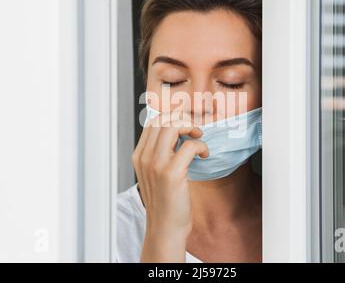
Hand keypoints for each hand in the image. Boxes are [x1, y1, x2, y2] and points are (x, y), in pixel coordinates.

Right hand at [132, 112, 208, 261]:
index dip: (172, 116)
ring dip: (191, 127)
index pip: (153, 121)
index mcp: (139, 155)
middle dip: (183, 118)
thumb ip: (161, 153)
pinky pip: (189, 145)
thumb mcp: (156, 173)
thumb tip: (178, 134)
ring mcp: (156, 164)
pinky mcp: (171, 173)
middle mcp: (144, 157)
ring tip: (199, 137)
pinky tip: (204, 155)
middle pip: (162, 119)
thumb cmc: (165, 201)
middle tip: (195, 129)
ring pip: (173, 126)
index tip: (186, 123)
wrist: (165, 228)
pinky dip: (201, 146)